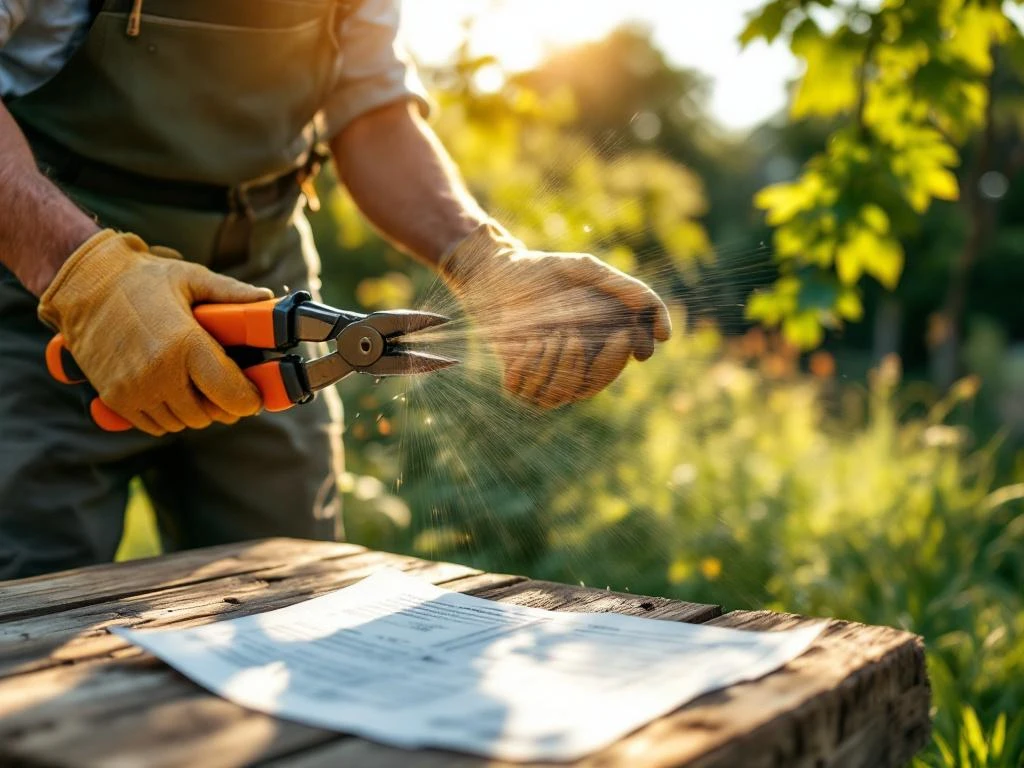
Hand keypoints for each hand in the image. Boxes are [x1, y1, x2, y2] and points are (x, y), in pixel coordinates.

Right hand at [38, 230, 273, 435]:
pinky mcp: (115, 400)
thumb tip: (268, 300)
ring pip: (184, 423)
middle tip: (226, 386)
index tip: (254, 393)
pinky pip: (155, 426)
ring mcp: (134, 390)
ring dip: (196, 410)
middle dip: (223, 404)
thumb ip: (232, 293)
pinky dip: (169, 415)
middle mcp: (159, 374)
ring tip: (196, 385)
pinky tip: (172, 391)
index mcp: (185, 345)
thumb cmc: (142, 279)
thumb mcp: (191, 278)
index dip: (249, 399)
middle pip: (209, 415)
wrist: (83, 286)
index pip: (231, 395)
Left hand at [440, 222, 670, 407]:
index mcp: (594, 342)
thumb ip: (631, 293)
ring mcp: (545, 374)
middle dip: (584, 364)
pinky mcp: (518, 381)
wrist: (496, 273)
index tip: (620, 336)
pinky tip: (526, 342)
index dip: (619, 358)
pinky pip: (530, 393)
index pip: (615, 368)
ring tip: (548, 332)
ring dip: (556, 363)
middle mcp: (573, 363)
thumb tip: (665, 335)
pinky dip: (529, 367)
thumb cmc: (544, 271)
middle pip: (592, 386)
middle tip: (572, 334)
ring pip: (562, 393)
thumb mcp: (590, 272)